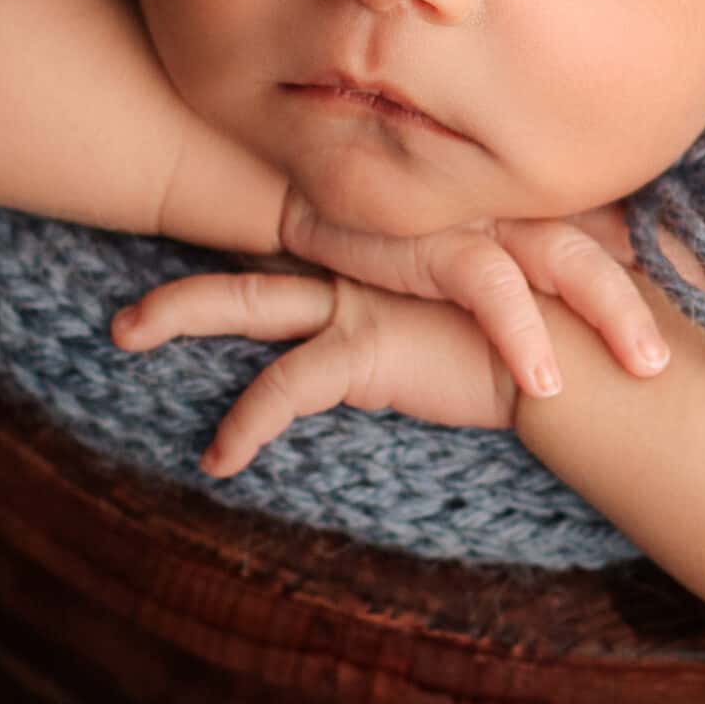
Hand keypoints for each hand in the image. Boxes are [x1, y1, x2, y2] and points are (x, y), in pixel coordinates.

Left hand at [111, 268, 519, 473]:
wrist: (582, 355)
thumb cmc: (550, 337)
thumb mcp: (490, 317)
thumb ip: (455, 308)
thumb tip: (443, 321)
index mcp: (383, 258)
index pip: (300, 242)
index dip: (250, 242)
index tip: (200, 261)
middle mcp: (364, 268)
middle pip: (256, 258)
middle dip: (186, 271)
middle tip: (123, 294)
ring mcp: (360, 301)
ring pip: (247, 299)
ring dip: (177, 312)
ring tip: (122, 331)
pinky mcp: (366, 346)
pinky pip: (284, 387)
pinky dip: (245, 424)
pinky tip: (218, 462)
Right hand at [274, 190, 675, 398]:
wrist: (309, 190)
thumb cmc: (410, 226)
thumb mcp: (485, 241)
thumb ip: (547, 262)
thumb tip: (622, 311)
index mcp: (549, 200)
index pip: (636, 223)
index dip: (684, 261)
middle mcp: (528, 202)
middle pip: (621, 238)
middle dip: (671, 288)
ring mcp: (484, 217)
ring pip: (569, 258)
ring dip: (611, 312)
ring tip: (647, 369)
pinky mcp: (434, 240)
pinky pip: (489, 288)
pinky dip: (520, 334)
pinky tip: (546, 382)